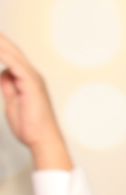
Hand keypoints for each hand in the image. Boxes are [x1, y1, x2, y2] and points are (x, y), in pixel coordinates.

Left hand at [0, 34, 71, 169]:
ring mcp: (33, 79)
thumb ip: (8, 86)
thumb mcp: (13, 102)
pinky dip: (3, 55)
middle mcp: (32, 76)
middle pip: (12, 50)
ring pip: (11, 53)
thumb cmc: (31, 127)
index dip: (0, 46)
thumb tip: (4, 74)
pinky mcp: (31, 84)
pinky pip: (14, 63)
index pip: (11, 56)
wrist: (44, 141)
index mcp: (29, 80)